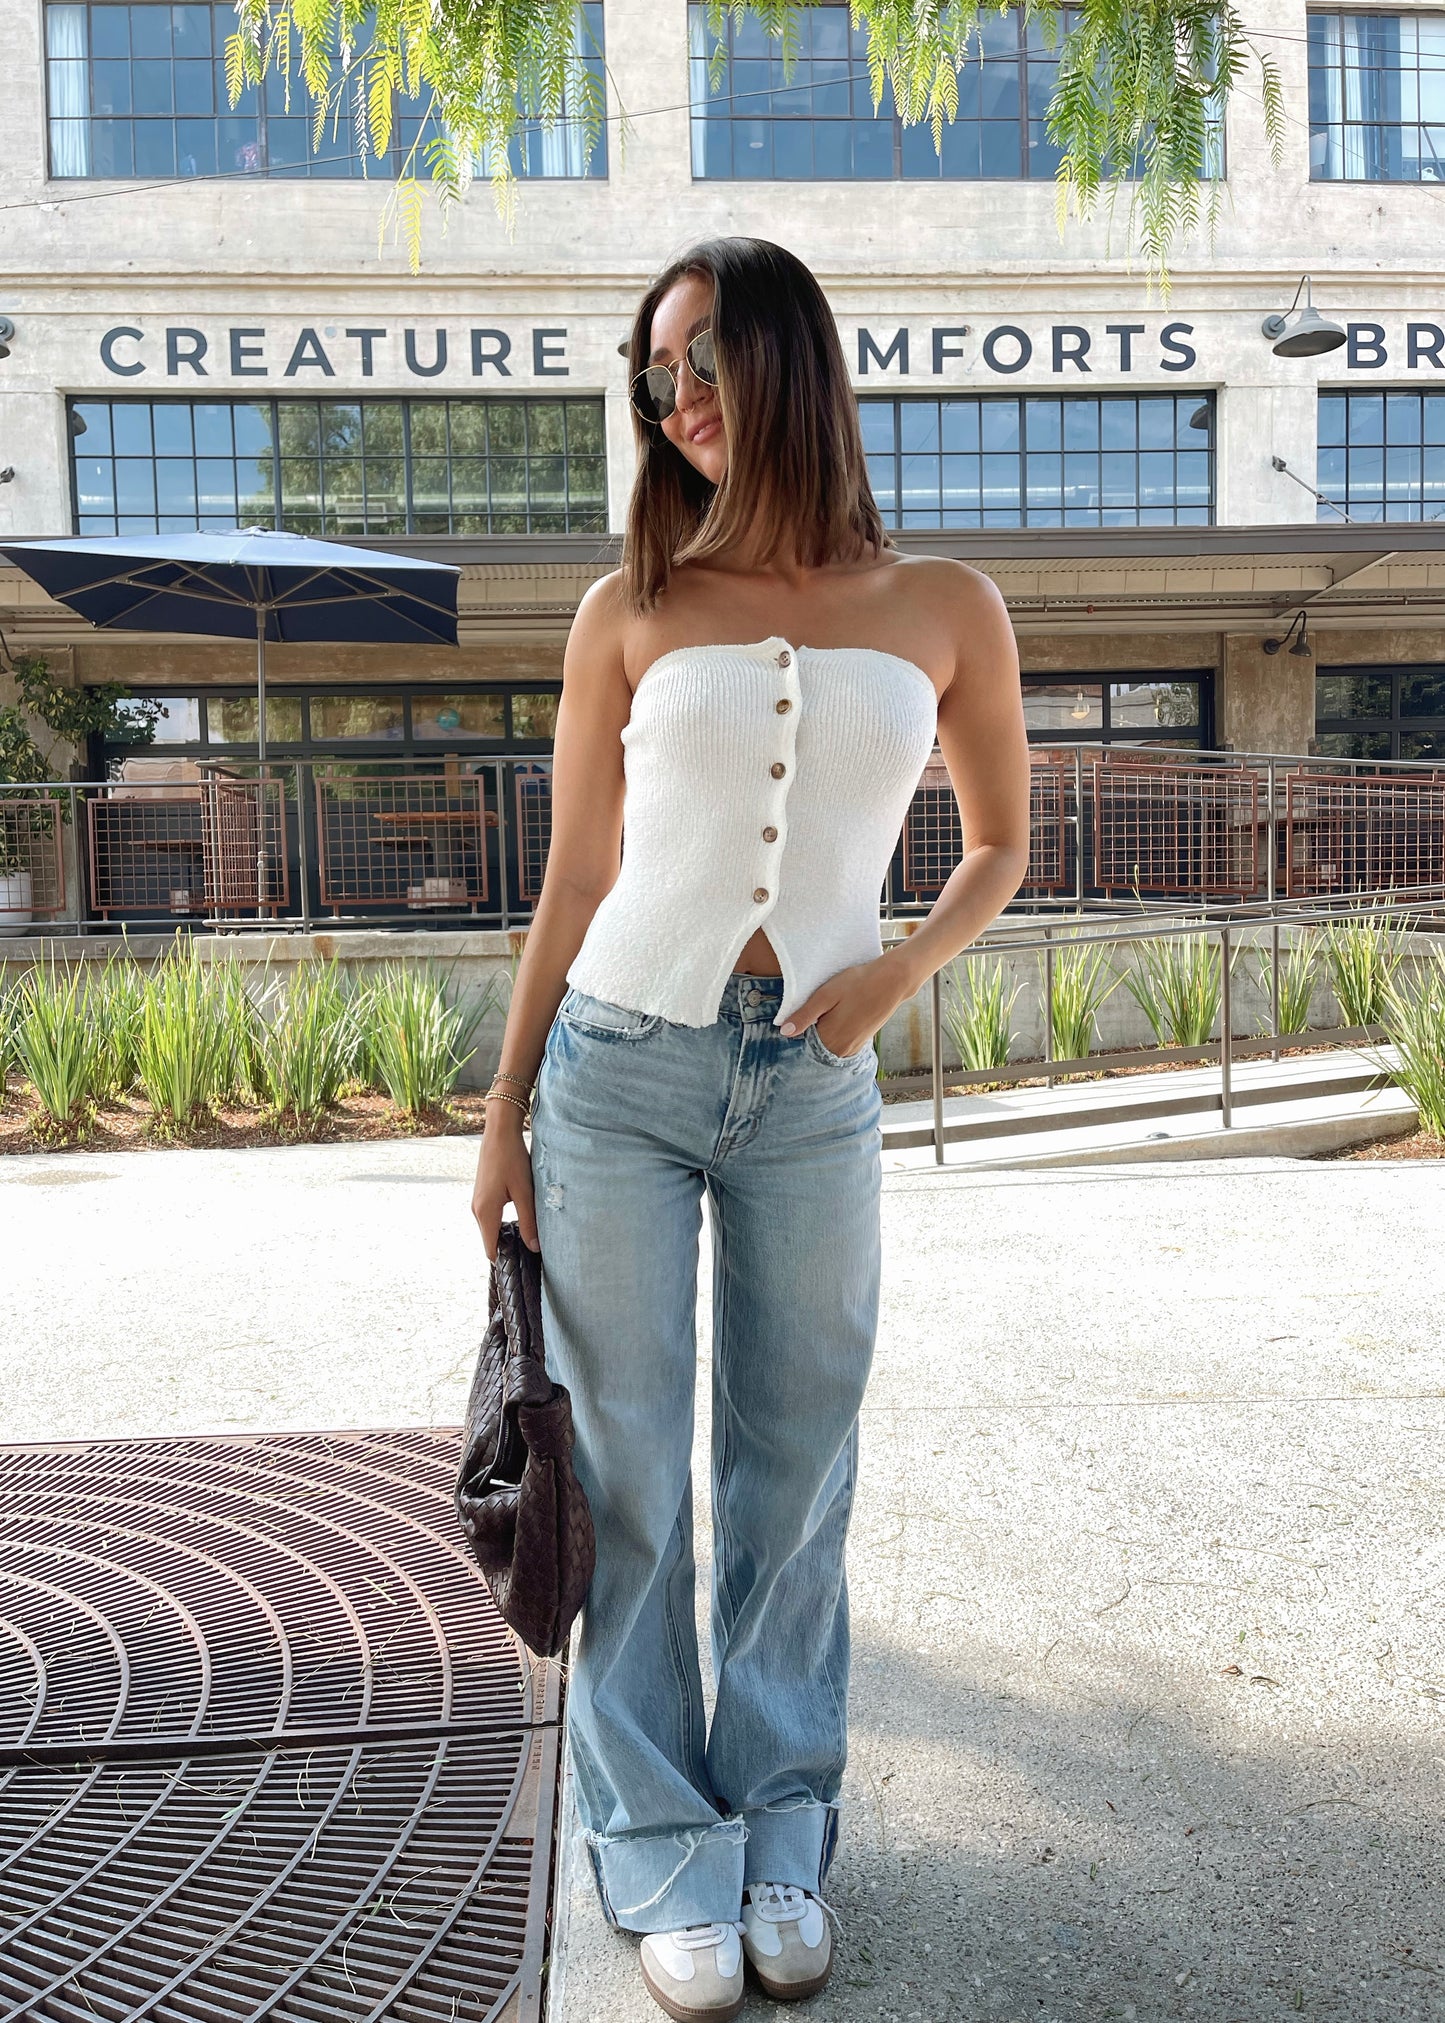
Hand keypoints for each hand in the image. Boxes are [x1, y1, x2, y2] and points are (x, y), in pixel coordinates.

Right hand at [471, 1107, 540, 1260]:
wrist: (499, 1133)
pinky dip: (502, 1223)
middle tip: (531, 1253)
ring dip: (506, 1234)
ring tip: (528, 1237)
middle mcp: (477, 1209)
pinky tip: (520, 1219)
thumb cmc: (512, 1159)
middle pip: (490, 1240)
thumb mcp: (524, 1192)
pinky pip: (490, 1217)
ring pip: (491, 1228)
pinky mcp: (482, 1194)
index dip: (504, 1260)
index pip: (490, 1249)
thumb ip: (529, 1221)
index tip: (521, 1268)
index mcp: (485, 1212)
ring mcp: (477, 1201)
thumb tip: (534, 1247)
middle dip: (507, 1248)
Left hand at [778, 953, 911, 1059]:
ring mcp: (853, 1047)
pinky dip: (837, 1031)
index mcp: (829, 1039)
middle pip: (816, 1045)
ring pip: (829, 1043)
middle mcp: (841, 1049)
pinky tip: (842, 1014)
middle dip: (812, 1030)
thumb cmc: (858, 983)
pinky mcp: (862, 1042)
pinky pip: (841, 1042)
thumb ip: (805, 1015)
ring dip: (826, 1030)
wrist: (892, 981)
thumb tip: (784, 1032)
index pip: (803, 1042)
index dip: (800, 1027)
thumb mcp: (826, 995)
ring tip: (833, 1009)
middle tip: (823, 1007)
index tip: (805, 1011)